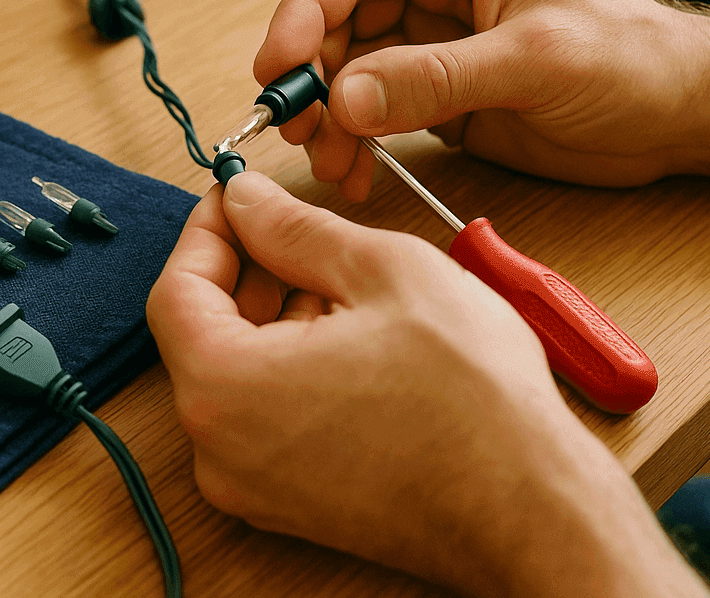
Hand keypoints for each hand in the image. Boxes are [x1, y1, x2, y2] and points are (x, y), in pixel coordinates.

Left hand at [145, 172, 708, 597]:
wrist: (533, 510)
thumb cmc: (473, 401)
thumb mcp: (383, 272)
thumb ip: (297, 229)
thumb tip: (249, 201)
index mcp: (226, 388)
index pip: (175, 290)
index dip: (206, 231)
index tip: (236, 198)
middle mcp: (220, 450)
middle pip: (201, 334)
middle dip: (245, 271)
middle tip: (293, 227)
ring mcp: (253, 487)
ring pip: (236, 374)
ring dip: (273, 317)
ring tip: (341, 282)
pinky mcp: (289, 505)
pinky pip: (264, 417)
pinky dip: (291, 366)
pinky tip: (351, 336)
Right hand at [255, 0, 709, 200]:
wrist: (683, 115)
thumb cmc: (632, 60)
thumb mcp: (537, 61)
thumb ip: (438, 77)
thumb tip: (344, 98)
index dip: (304, 13)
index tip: (279, 69)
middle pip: (335, 21)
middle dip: (311, 77)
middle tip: (300, 132)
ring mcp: (428, 41)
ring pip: (344, 72)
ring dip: (328, 120)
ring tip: (336, 166)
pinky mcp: (434, 93)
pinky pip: (371, 113)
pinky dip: (355, 144)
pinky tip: (358, 174)